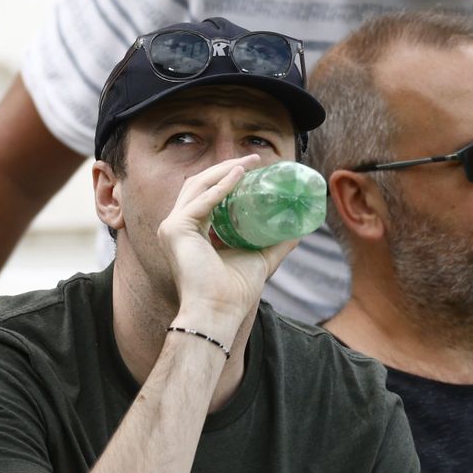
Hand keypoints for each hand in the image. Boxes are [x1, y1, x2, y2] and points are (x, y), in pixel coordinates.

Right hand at [158, 155, 298, 339]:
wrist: (218, 312)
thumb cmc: (233, 292)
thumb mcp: (260, 259)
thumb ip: (276, 243)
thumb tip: (300, 230)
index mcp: (190, 232)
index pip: (205, 195)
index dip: (226, 178)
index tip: (252, 169)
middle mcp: (176, 227)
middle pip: (199, 184)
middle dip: (225, 167)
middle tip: (253, 160)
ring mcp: (172, 227)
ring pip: (197, 186)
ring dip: (223, 170)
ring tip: (248, 163)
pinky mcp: (176, 230)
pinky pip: (201, 201)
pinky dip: (221, 187)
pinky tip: (239, 176)